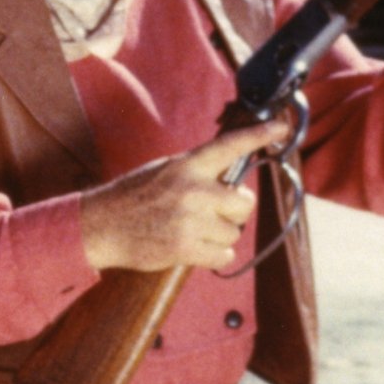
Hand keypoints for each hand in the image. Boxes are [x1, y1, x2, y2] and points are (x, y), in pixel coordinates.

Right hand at [79, 119, 291, 271]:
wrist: (101, 226)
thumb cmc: (133, 197)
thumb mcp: (164, 171)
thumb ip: (196, 172)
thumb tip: (230, 182)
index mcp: (186, 165)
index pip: (229, 146)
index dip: (258, 136)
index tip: (281, 128)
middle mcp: (192, 190)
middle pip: (243, 203)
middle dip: (235, 210)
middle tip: (215, 212)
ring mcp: (190, 220)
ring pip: (233, 232)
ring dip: (219, 235)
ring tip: (193, 230)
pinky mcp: (185, 248)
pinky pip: (224, 255)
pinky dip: (214, 255)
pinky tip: (195, 247)